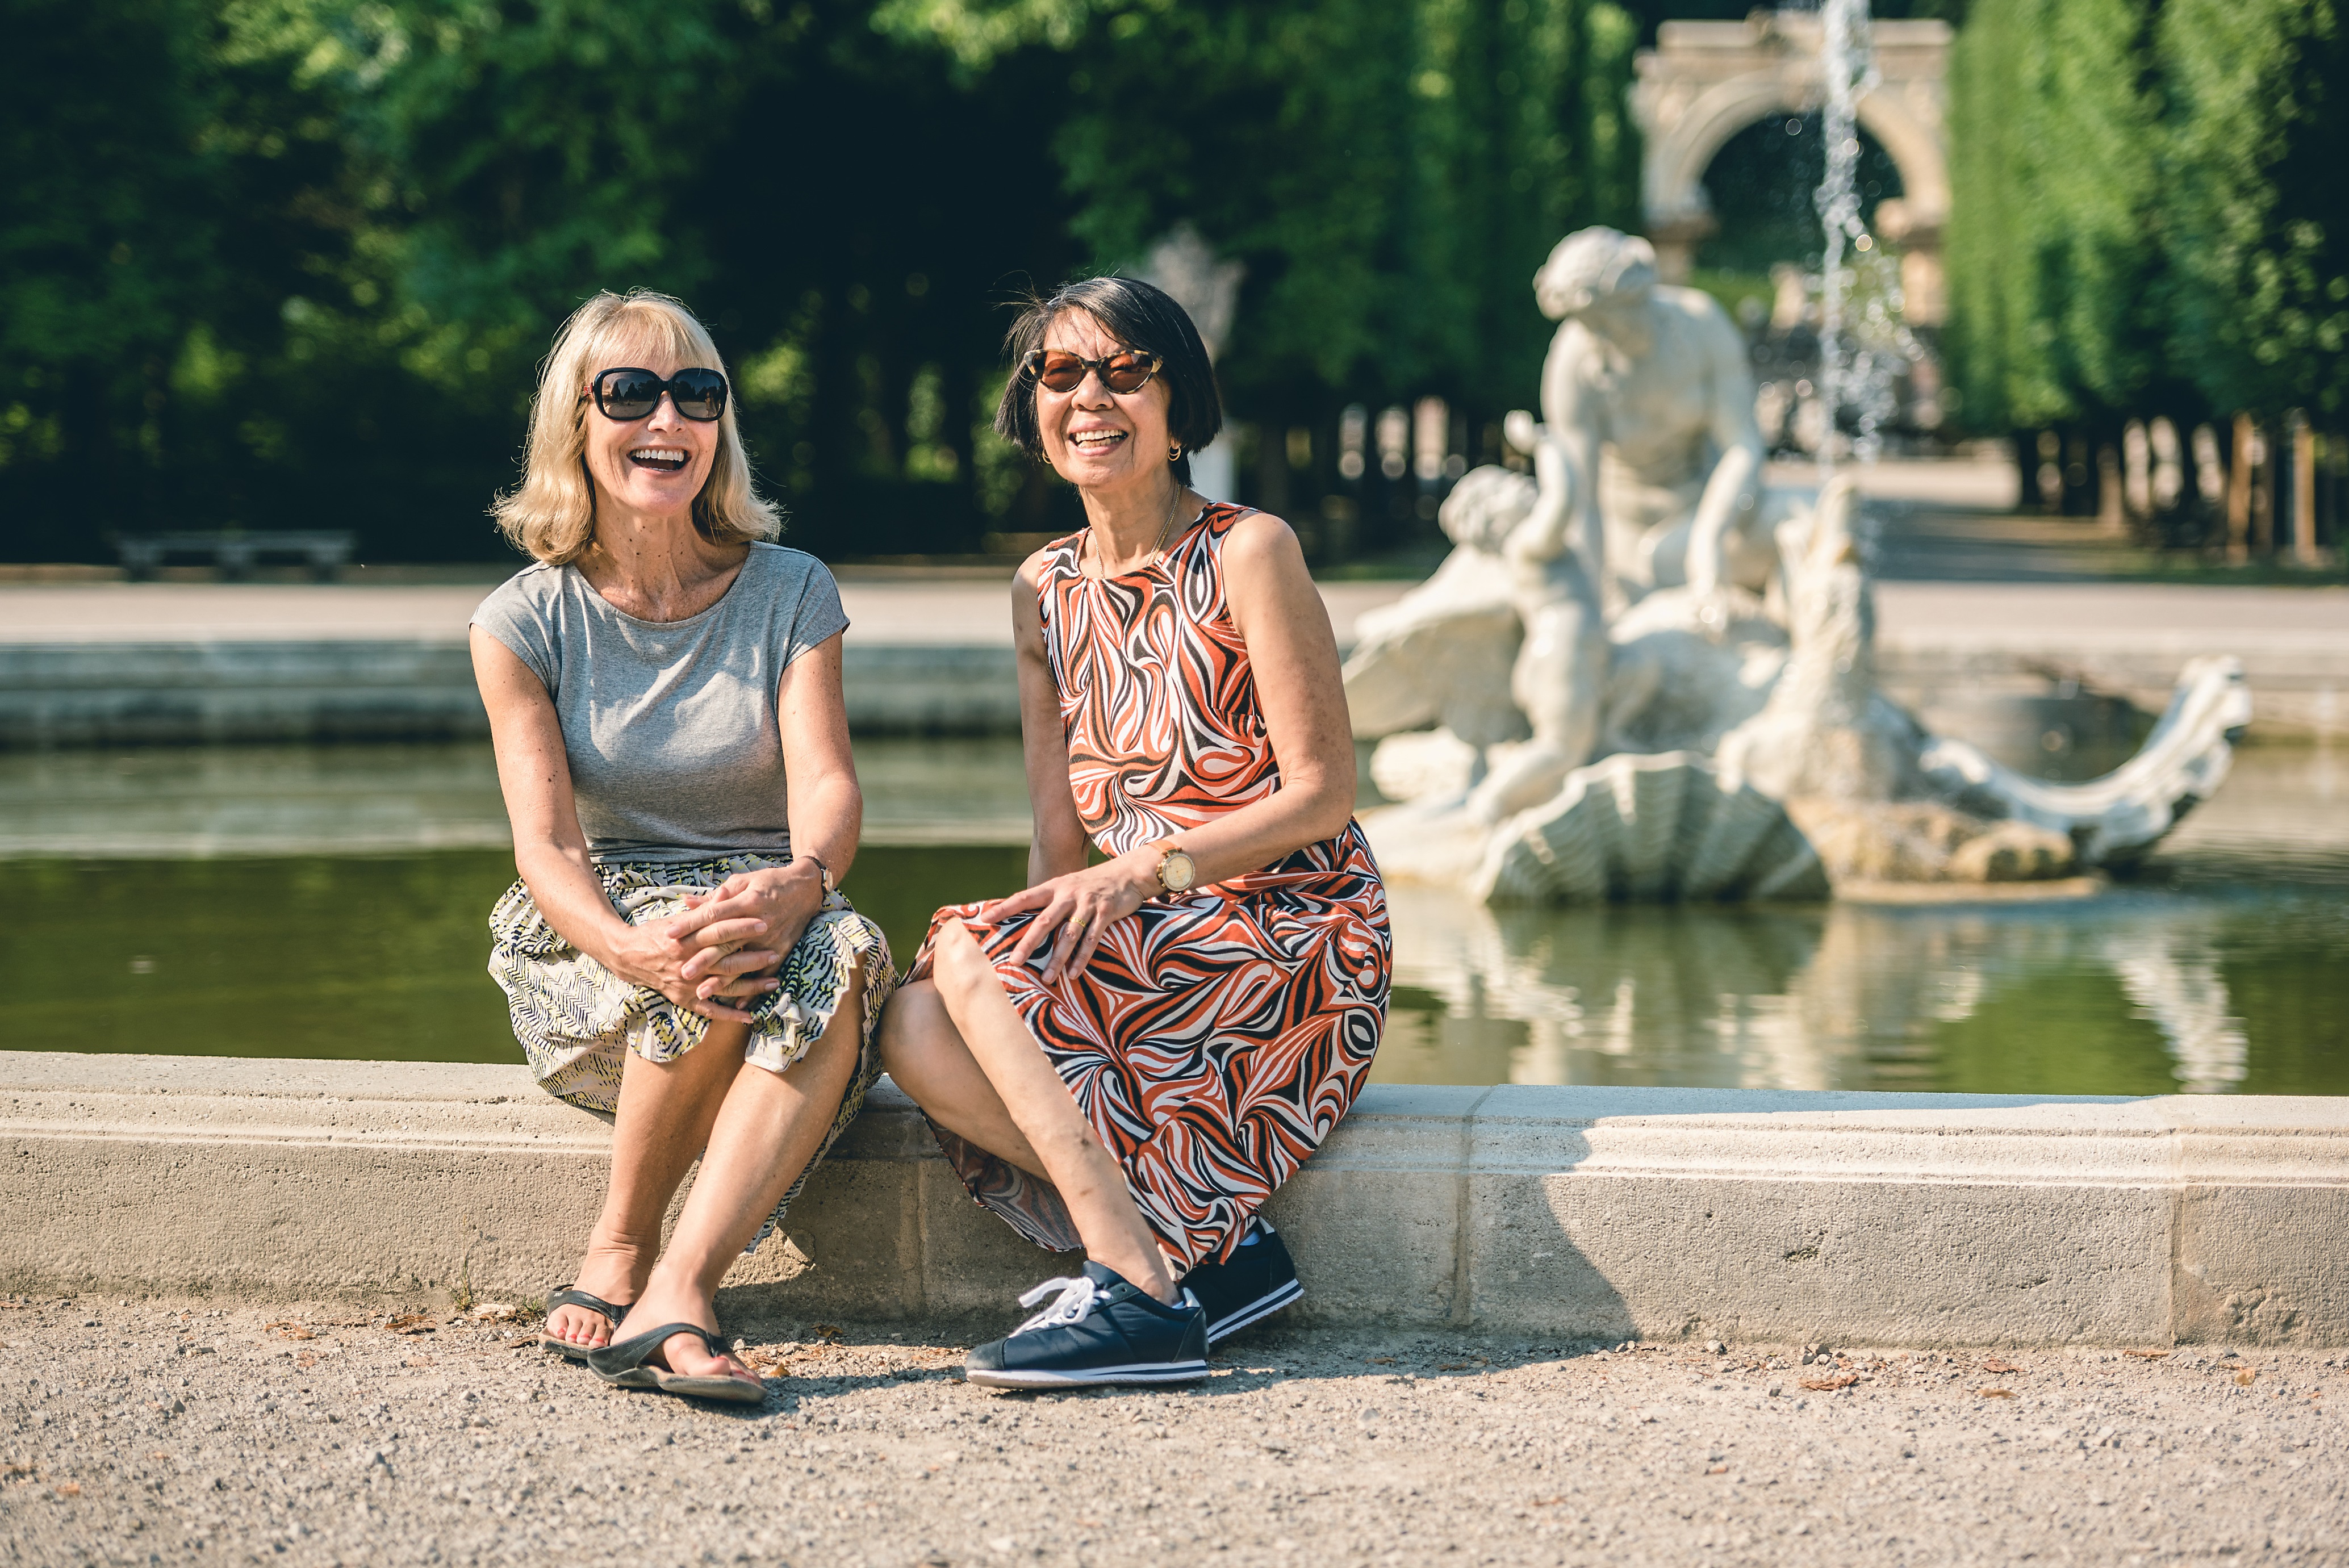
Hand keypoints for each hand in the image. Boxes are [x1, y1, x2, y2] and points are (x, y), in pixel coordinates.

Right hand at [605, 918, 770, 1025]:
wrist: (628, 956)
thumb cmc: (656, 933)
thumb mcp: (678, 918)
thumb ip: (705, 909)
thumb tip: (727, 891)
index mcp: (686, 939)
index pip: (719, 932)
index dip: (742, 928)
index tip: (764, 923)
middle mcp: (687, 963)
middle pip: (725, 960)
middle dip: (752, 958)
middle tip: (775, 953)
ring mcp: (686, 984)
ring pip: (723, 987)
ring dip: (750, 987)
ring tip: (774, 983)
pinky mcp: (683, 999)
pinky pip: (709, 1010)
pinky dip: (729, 1015)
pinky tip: (749, 1017)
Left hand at [665, 860, 828, 1007]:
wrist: (806, 888)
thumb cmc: (769, 882)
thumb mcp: (742, 882)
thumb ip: (715, 896)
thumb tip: (686, 902)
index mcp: (746, 901)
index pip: (713, 914)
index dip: (690, 924)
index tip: (670, 934)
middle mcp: (758, 922)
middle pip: (725, 943)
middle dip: (703, 959)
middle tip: (682, 972)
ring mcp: (770, 939)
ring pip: (742, 962)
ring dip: (722, 979)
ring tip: (702, 992)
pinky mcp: (781, 950)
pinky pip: (766, 973)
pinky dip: (754, 990)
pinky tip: (739, 1004)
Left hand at [972, 850, 1157, 984]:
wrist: (1129, 872)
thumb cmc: (1093, 884)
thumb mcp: (1068, 886)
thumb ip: (1050, 901)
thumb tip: (1026, 920)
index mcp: (1055, 887)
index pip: (1025, 897)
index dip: (1005, 907)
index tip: (986, 918)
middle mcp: (1068, 894)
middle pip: (1044, 921)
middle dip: (1029, 943)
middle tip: (1014, 962)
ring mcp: (1088, 903)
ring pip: (1069, 934)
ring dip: (1058, 958)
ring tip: (1047, 978)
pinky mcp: (1106, 912)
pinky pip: (1092, 938)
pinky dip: (1083, 957)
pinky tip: (1074, 973)